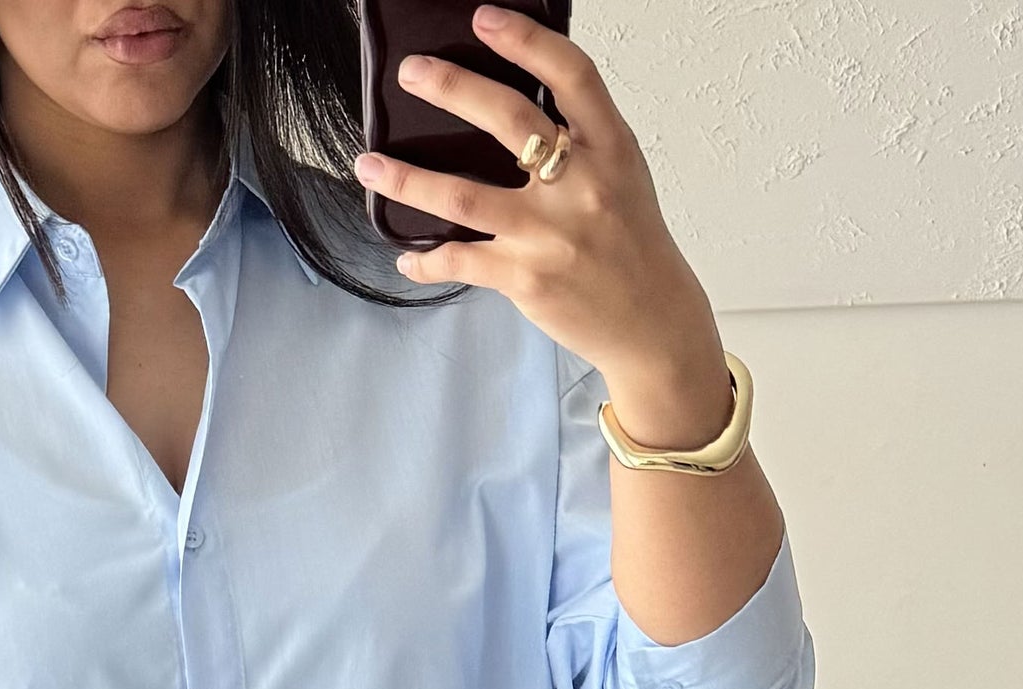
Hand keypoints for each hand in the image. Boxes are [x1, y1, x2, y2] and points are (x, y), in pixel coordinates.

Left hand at [354, 9, 734, 451]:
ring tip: (370, 164)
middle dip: (453, 88)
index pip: (572, 75)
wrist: (652, 324)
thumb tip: (513, 112)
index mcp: (610, 148)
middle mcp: (581, 186)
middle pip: (508, 119)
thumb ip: (579, 142)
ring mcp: (549, 235)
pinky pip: (460, 260)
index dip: (526, 41)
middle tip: (412, 72)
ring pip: (462, 195)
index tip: (485, 19)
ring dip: (407, 179)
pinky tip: (407, 255)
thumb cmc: (631, 246)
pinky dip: (426, 259)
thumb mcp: (621, 177)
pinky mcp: (524, 279)